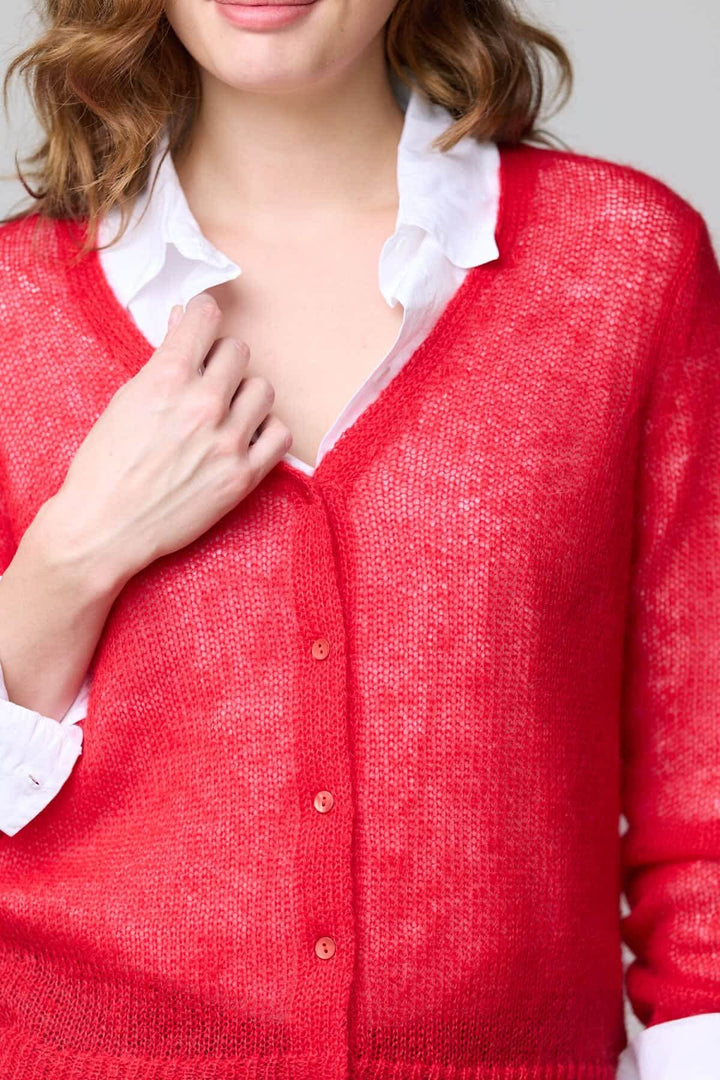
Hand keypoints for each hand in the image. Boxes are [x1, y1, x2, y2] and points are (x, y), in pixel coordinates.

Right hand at [47, 291, 291, 586]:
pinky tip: (245, 439)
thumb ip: (162, 361)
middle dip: (221, 360)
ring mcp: (228, 441)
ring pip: (263, 389)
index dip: (202, 317)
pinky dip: (266, 432)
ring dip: (245, 396)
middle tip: (206, 380)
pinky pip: (280, 435)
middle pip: (238, 351)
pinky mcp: (243, 476)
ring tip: (225, 413)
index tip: (200, 327)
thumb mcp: (126, 400)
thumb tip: (184, 321)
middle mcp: (203, 404)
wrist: (104, 528)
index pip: (206, 317)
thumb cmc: (105, 466)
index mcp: (168, 377)